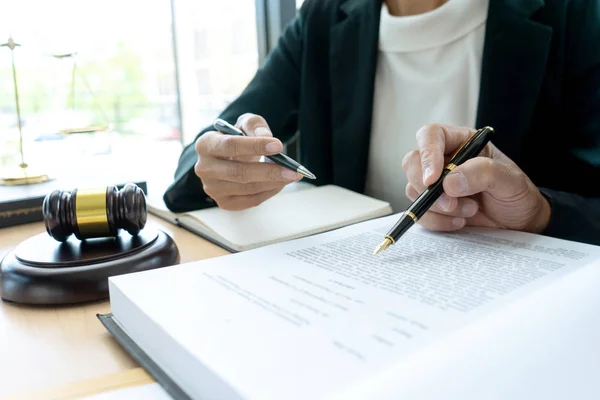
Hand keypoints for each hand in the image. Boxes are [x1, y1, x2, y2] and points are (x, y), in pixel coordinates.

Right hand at [194, 113, 301, 209]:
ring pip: (247, 188)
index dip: (255, 146)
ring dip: (273, 183)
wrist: (227, 158)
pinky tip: (281, 183)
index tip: (278, 146)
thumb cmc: (237, 139)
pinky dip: (269, 192)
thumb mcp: (244, 124)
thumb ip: (255, 125)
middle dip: (269, 171)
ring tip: (291, 175)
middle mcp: (204, 168)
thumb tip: (266, 136)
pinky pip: (251, 200)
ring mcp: (212, 188)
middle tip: (292, 169)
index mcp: (205, 144)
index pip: (231, 146)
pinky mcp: (224, 202)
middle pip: (239, 172)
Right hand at [402, 124, 550, 232]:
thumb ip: (483, 173)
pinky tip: (460, 222)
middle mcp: (443, 160)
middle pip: (412, 162)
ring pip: (413, 190)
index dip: (427, 154)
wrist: (519, 223)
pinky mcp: (432, 206)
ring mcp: (435, 184)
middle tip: (451, 203)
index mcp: (461, 142)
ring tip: (470, 211)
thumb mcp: (510, 180)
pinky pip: (420, 212)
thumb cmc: (516, 194)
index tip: (433, 179)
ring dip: (439, 207)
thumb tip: (449, 182)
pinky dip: (437, 222)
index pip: (432, 135)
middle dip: (428, 187)